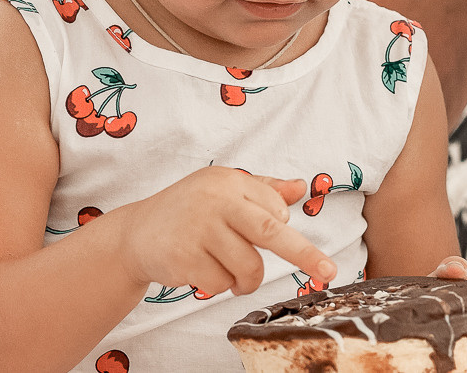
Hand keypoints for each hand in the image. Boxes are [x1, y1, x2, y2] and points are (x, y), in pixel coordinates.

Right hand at [112, 166, 336, 296]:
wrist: (136, 233)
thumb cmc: (188, 210)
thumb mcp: (222, 191)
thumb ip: (262, 190)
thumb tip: (301, 186)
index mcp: (228, 180)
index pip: (273, 208)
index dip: (279, 227)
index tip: (280, 233)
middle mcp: (214, 199)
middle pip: (269, 230)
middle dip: (304, 253)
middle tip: (330, 271)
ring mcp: (198, 228)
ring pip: (248, 267)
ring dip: (246, 280)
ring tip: (231, 273)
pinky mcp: (184, 256)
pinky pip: (221, 283)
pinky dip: (218, 285)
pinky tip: (201, 270)